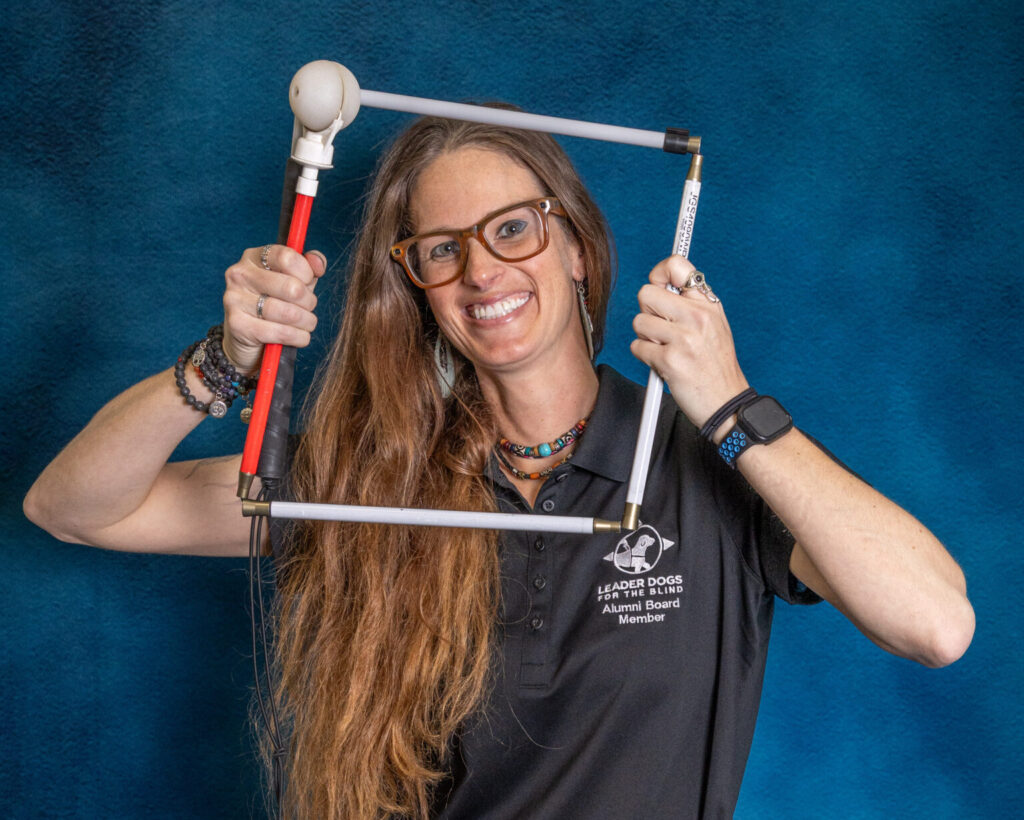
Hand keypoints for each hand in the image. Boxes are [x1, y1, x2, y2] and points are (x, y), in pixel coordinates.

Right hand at [221, 244, 326, 373]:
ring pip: (288, 312)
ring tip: (307, 323)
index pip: (286, 257)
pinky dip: (298, 337)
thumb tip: (318, 263)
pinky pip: (281, 332)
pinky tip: (299, 337)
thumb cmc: (276, 303)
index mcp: (254, 257)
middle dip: (309, 302)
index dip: (306, 272)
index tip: (309, 282)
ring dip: (306, 322)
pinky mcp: (237, 325)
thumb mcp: (294, 281)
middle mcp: (240, 275)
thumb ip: (309, 267)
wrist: (250, 339)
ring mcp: (234, 299)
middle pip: (291, 287)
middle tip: (308, 308)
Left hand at [630, 256, 749, 426]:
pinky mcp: (669, 360)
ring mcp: (684, 338)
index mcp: (708, 304)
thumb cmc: (715, 366)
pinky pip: (637, 347)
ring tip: (666, 349)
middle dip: (647, 312)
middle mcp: (697, 316)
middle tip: (662, 330)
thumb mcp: (714, 325)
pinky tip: (664, 364)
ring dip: (646, 338)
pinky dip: (645, 357)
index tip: (659, 288)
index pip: (675, 265)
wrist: (727, 403)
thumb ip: (689, 302)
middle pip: (646, 293)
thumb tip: (658, 282)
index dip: (658, 274)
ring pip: (639, 322)